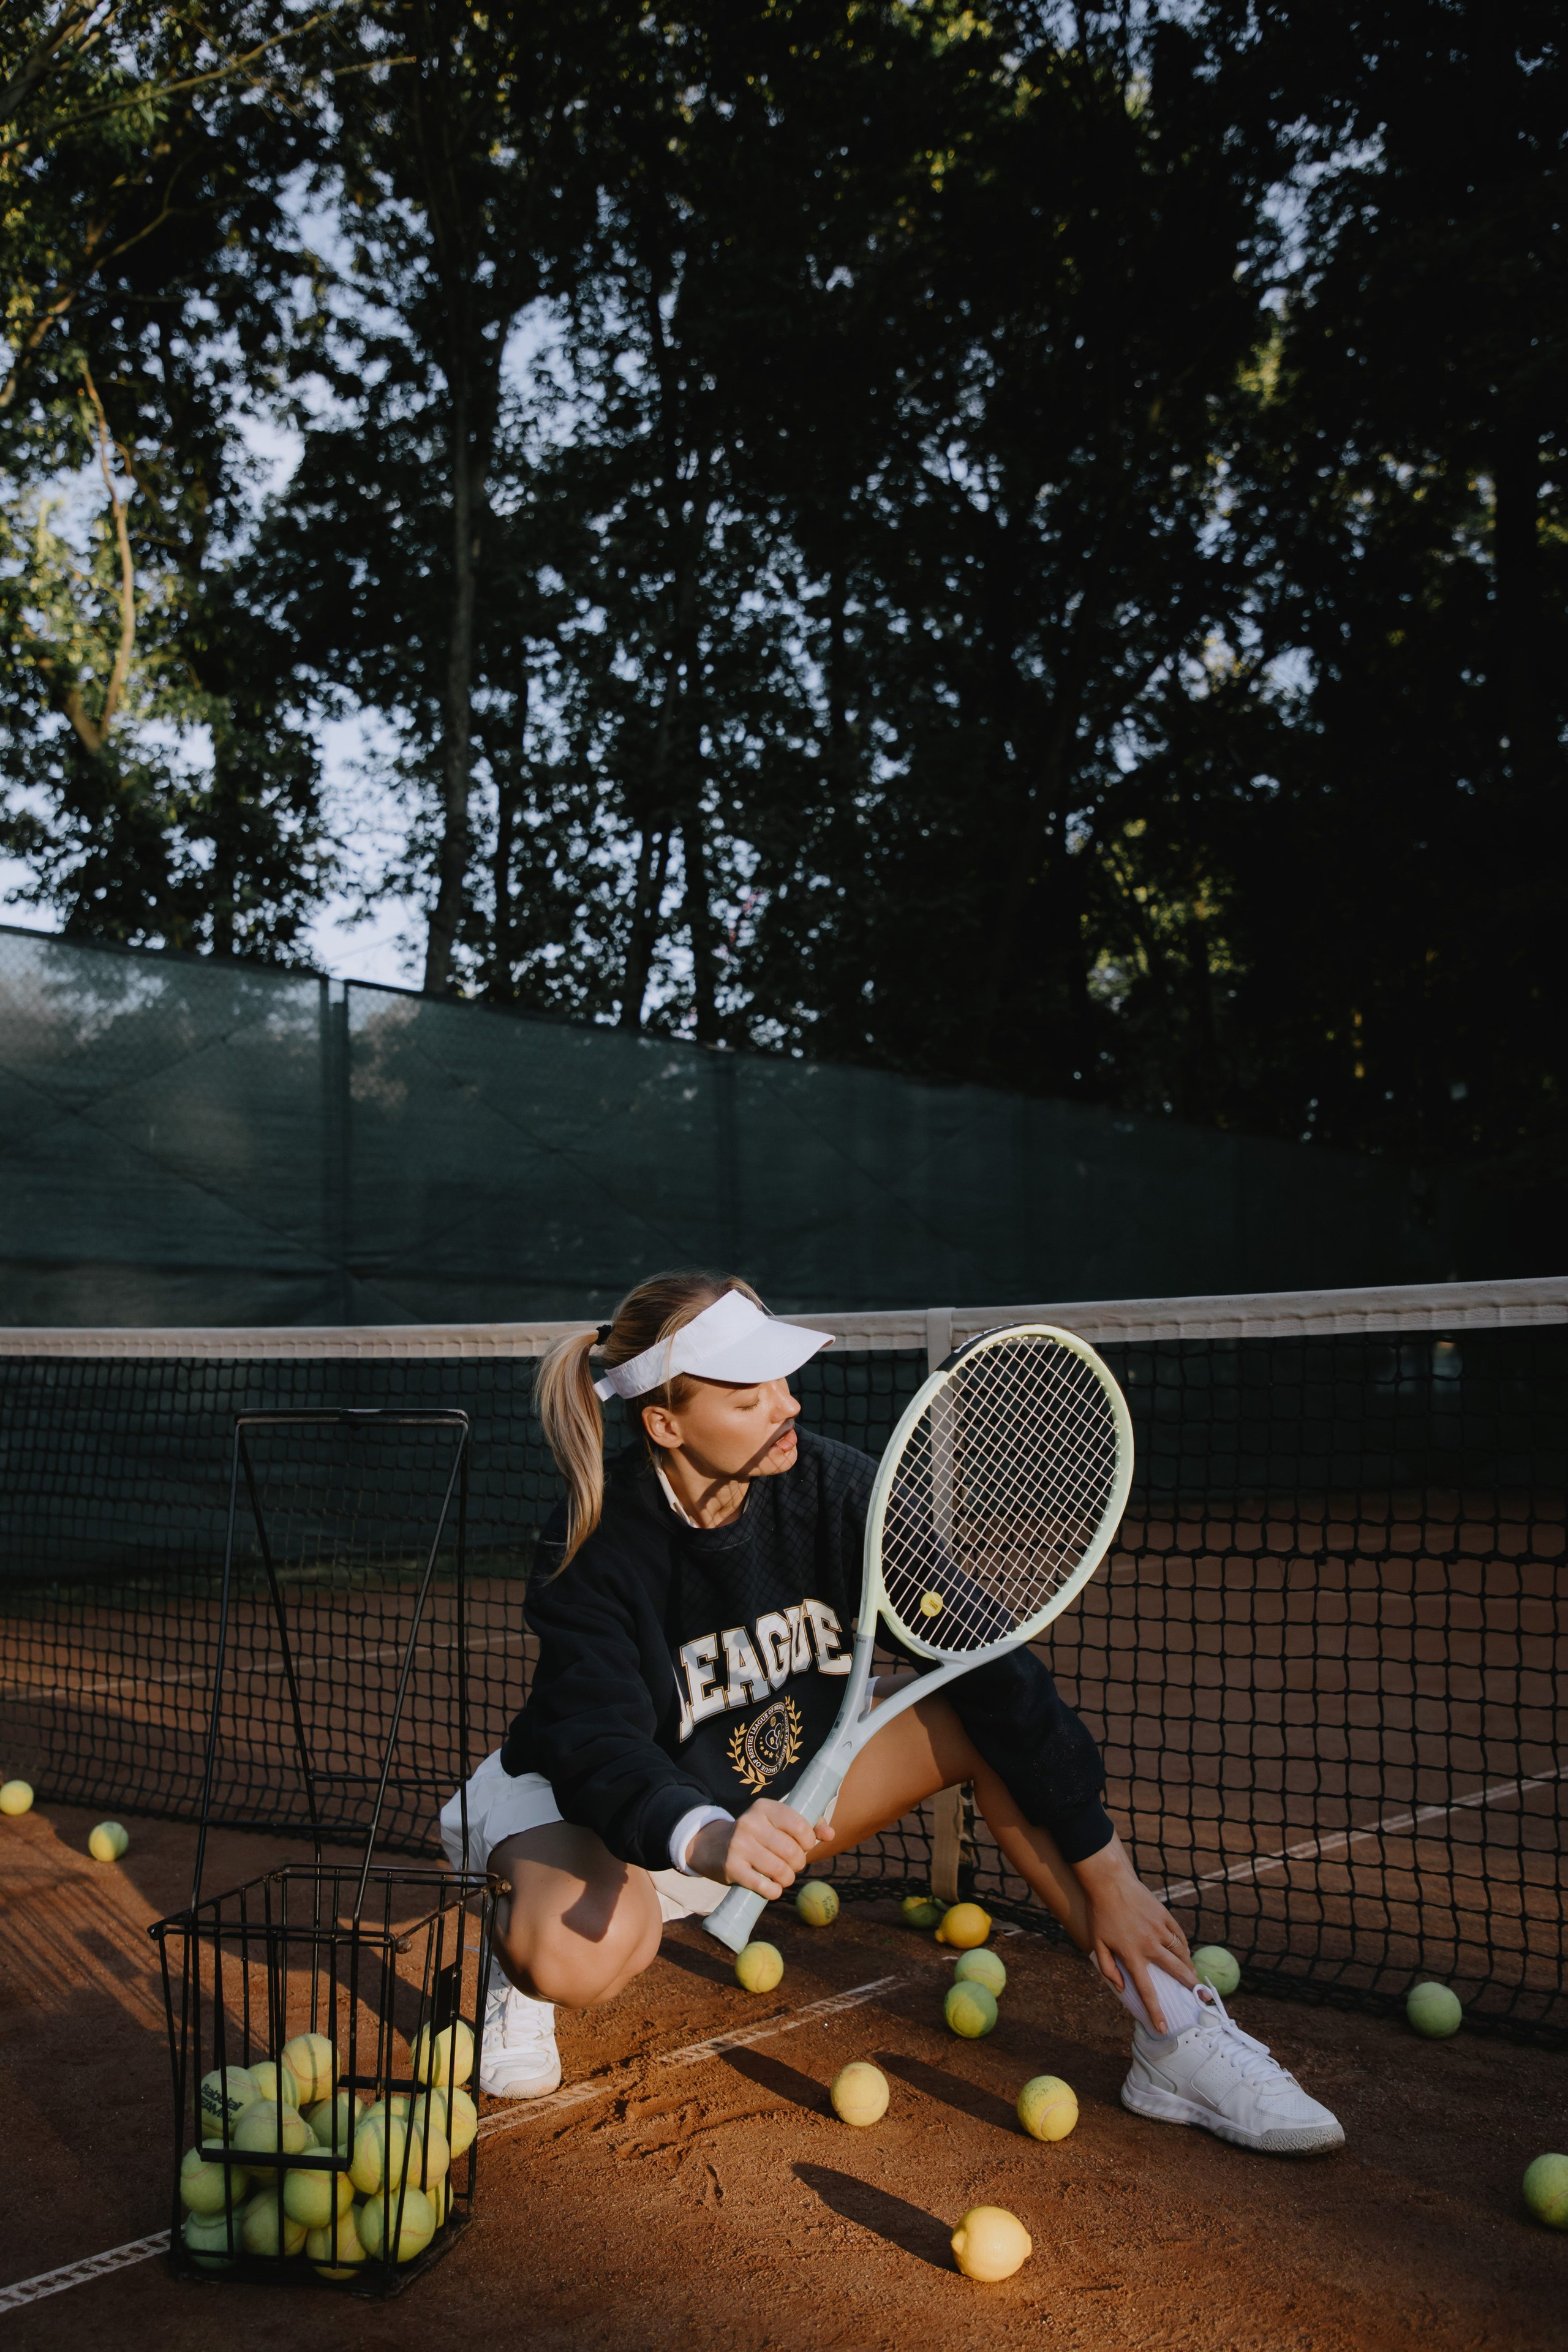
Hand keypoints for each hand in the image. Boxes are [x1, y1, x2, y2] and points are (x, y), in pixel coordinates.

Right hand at [688, 1799, 827, 1896]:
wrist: (713, 1846)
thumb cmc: (756, 1835)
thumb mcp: (777, 1822)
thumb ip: (808, 1825)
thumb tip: (831, 1835)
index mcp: (765, 1808)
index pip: (800, 1825)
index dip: (809, 1841)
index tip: (804, 1846)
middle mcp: (750, 1823)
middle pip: (792, 1851)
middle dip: (799, 1863)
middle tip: (793, 1865)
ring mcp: (739, 1845)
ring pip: (780, 1870)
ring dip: (788, 1879)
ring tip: (784, 1876)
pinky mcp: (732, 1867)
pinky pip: (763, 1886)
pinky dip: (774, 1891)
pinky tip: (773, 1888)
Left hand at [1072, 1833, 1196, 2031]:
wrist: (1109, 1882)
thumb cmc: (1100, 1915)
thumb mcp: (1097, 1945)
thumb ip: (1108, 1969)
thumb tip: (1120, 1988)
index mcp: (1132, 1955)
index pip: (1147, 1990)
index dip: (1156, 2011)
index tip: (1164, 2027)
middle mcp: (1149, 1944)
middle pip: (1175, 1971)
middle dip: (1190, 1987)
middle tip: (1202, 1999)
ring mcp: (1159, 1929)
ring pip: (1181, 1953)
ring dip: (1190, 1967)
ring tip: (1195, 1979)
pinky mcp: (1165, 1916)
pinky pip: (1179, 1936)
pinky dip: (1184, 1947)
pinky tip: (1185, 1953)